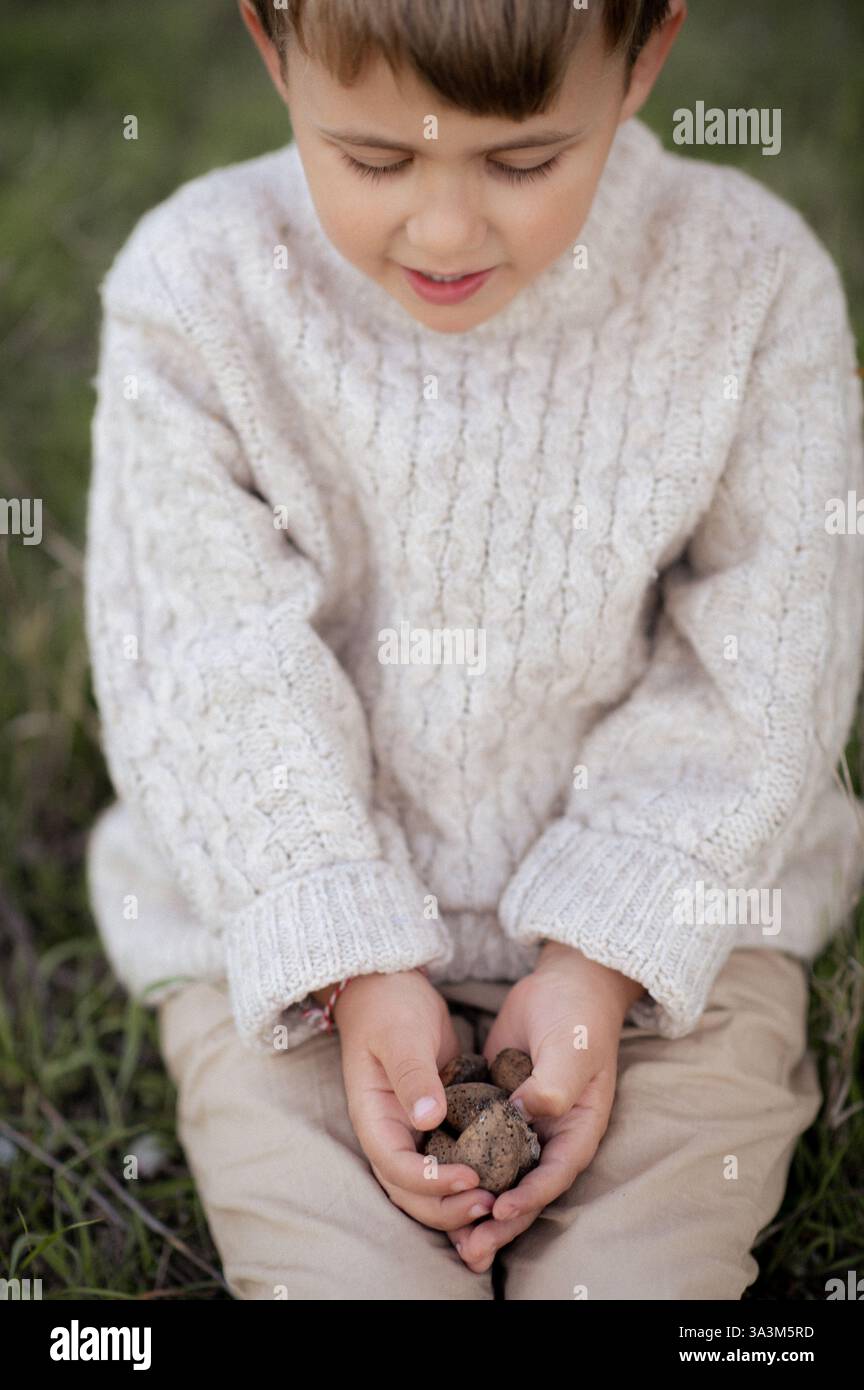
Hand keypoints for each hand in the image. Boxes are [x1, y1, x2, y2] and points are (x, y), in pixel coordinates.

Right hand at [332, 969, 499, 1234]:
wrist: (390, 985)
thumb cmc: (390, 1007)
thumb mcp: (400, 1035)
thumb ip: (412, 1075)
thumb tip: (429, 1120)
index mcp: (374, 1116)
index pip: (395, 1167)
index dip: (430, 1182)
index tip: (470, 1177)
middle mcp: (390, 1131)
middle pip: (410, 1190)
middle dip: (446, 1206)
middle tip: (490, 1203)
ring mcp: (410, 1129)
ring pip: (428, 1184)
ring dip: (456, 1200)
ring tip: (497, 1200)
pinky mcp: (435, 1121)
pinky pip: (448, 1159)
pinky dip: (467, 1175)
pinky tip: (499, 1179)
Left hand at [448, 944, 643, 1272]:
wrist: (564, 984)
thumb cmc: (577, 1016)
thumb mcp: (571, 1048)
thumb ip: (554, 1085)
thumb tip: (528, 1113)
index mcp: (577, 1130)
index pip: (554, 1174)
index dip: (529, 1198)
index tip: (500, 1210)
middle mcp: (550, 1136)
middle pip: (524, 1189)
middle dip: (499, 1222)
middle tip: (469, 1248)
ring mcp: (522, 1125)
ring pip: (499, 1177)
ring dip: (478, 1206)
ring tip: (453, 1241)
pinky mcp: (496, 1109)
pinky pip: (479, 1147)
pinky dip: (463, 1169)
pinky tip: (436, 1184)